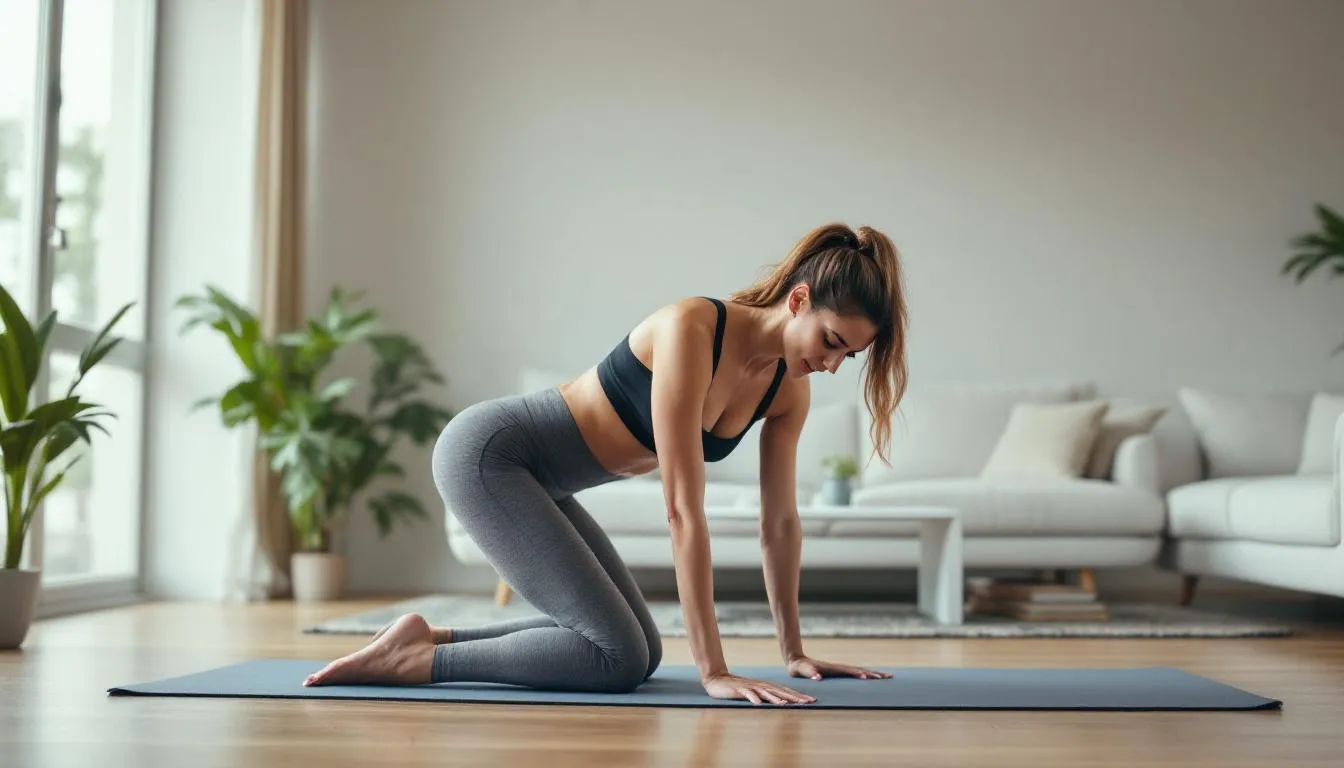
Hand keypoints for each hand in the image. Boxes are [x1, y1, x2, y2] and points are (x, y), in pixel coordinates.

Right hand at [702, 672, 816, 705]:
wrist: (716, 679)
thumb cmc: (736, 689)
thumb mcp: (754, 693)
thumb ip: (766, 697)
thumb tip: (781, 703)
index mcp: (765, 686)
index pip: (785, 691)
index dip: (799, 696)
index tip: (812, 700)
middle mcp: (761, 685)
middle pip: (780, 691)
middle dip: (795, 697)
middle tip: (809, 702)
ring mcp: (750, 687)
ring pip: (766, 692)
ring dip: (776, 698)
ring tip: (787, 704)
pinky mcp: (739, 689)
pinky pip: (748, 694)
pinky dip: (754, 698)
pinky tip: (759, 704)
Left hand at [787, 656, 892, 680]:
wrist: (797, 661)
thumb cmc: (799, 668)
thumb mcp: (803, 671)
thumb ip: (810, 673)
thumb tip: (818, 677)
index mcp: (834, 668)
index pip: (850, 671)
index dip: (860, 674)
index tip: (870, 678)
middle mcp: (839, 667)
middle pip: (861, 670)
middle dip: (874, 673)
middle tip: (889, 677)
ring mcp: (840, 669)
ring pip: (860, 671)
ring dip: (873, 674)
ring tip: (887, 677)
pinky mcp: (839, 672)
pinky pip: (856, 673)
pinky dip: (866, 675)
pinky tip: (872, 678)